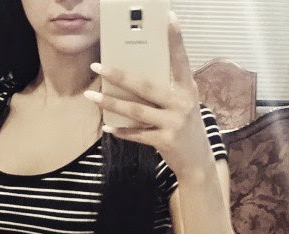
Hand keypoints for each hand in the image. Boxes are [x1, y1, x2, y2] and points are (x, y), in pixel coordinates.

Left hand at [84, 11, 212, 177]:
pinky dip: (122, 131)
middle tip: (98, 65)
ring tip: (92, 96)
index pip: (180, 60)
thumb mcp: (184, 105)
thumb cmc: (186, 129)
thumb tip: (132, 78)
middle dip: (119, 75)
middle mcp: (182, 103)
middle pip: (145, 85)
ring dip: (111, 103)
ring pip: (136, 110)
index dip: (175, 39)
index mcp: (187, 89)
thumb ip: (166, 92)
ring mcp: (174, 123)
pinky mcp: (165, 141)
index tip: (168, 16)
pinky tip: (107, 128)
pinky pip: (137, 134)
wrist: (197, 162)